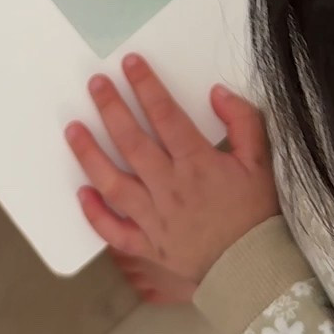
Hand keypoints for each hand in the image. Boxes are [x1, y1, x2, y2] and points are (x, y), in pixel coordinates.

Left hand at [65, 55, 279, 283]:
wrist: (254, 270)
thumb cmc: (256, 215)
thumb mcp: (260, 162)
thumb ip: (243, 122)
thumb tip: (217, 93)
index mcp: (197, 164)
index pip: (165, 115)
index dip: (146, 86)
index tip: (129, 64)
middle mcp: (170, 188)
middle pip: (132, 142)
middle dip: (111, 108)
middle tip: (95, 84)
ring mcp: (154, 218)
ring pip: (114, 183)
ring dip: (90, 154)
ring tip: (73, 129)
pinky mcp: (148, 246)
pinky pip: (114, 231)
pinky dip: (95, 213)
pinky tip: (81, 192)